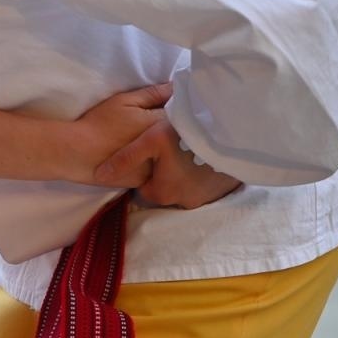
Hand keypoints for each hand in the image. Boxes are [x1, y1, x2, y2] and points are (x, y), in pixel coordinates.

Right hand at [71, 83, 171, 186]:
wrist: (78, 153)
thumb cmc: (99, 123)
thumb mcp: (124, 101)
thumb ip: (153, 94)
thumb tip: (176, 87)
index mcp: (161, 124)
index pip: (181, 113)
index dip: (176, 109)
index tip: (166, 107)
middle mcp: (164, 147)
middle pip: (177, 136)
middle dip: (171, 129)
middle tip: (152, 125)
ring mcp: (156, 166)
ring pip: (168, 155)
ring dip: (165, 148)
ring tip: (145, 142)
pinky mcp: (146, 180)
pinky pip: (156, 170)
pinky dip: (152, 163)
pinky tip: (140, 157)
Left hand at [95, 118, 241, 208]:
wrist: (237, 134)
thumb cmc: (187, 136)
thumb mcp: (151, 140)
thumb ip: (126, 158)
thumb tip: (101, 174)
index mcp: (162, 193)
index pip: (144, 185)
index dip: (146, 166)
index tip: (153, 150)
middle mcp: (184, 202)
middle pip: (166, 186)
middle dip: (166, 170)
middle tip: (172, 147)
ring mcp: (206, 198)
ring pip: (187, 184)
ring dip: (187, 170)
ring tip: (188, 149)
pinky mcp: (225, 189)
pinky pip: (208, 181)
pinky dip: (205, 171)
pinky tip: (205, 153)